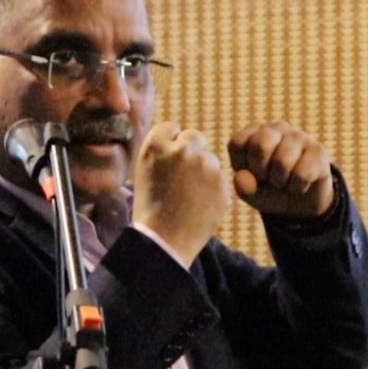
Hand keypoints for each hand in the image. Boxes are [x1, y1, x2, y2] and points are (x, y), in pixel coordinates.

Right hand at [132, 122, 232, 263]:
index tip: (168, 159)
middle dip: (191, 151)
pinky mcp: (223, 185)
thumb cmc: (150, 208)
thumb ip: (162, 151)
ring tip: (189, 197)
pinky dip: (213, 190)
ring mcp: (207, 167)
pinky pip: (221, 180)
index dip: (170, 143)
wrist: (164, 241)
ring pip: (211, 160)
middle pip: (194, 138)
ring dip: (204, 172)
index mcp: (157, 145)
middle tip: (183, 176)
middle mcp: (183, 150)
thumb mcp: (144, 171)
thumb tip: (179, 137)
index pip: (170, 128)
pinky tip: (199, 206)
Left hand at [227, 122, 334, 218]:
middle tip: (268, 179)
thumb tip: (240, 177)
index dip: (242, 166)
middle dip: (261, 171)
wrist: (301, 204)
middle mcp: (276, 129)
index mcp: (254, 133)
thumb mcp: (252, 194)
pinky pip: (302, 174)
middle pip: (260, 144)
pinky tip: (300, 184)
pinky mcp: (318, 150)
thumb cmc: (271, 192)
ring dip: (281, 183)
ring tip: (284, 183)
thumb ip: (243, 187)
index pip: (238, 143)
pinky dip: (297, 188)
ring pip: (282, 162)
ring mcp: (299, 136)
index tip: (251, 175)